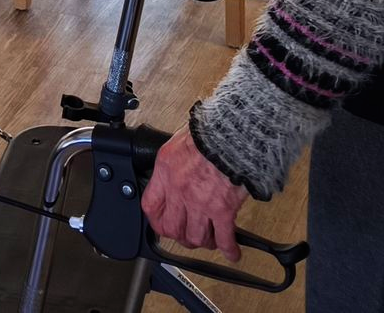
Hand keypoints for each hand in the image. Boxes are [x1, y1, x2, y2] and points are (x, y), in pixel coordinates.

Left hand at [141, 131, 246, 261]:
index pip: (151, 205)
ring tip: (208, 239)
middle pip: (172, 228)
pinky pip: (224, 238)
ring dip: (203, 241)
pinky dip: (228, 249)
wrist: (233, 131)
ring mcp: (201, 203)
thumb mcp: (179, 142)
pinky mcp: (223, 209)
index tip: (161, 222)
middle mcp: (180, 190)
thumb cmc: (210, 131)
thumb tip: (176, 172)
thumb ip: (174, 162)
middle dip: (179, 235)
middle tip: (186, 234)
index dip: (155, 219)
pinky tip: (231, 252)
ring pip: (196, 237)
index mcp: (167, 170)